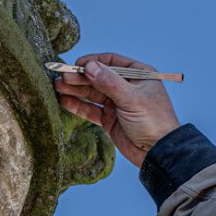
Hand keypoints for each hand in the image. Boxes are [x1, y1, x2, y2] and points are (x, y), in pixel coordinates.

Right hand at [54, 52, 180, 167]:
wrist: (159, 153)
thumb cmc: (153, 121)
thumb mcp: (132, 98)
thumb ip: (109, 82)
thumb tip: (89, 66)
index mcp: (138, 75)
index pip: (111, 62)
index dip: (93, 62)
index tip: (76, 65)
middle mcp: (126, 86)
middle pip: (98, 77)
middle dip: (79, 77)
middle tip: (62, 77)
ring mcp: (117, 103)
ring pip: (92, 93)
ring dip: (75, 90)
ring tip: (57, 87)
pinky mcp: (110, 119)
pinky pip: (91, 109)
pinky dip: (78, 105)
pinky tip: (64, 101)